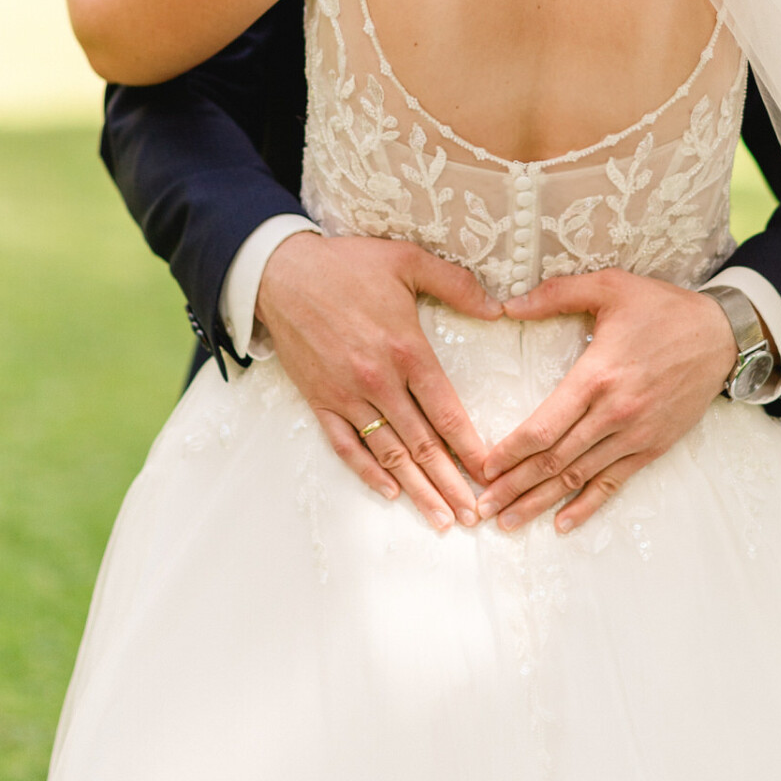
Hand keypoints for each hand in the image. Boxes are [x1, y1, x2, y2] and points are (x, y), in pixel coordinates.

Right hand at [256, 234, 501, 531]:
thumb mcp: (408, 261)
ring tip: (442, 519)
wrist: (282, 273)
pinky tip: (390, 493)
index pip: (447, 413)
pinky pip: (346, 447)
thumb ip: (457, 285)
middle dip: (452, 484)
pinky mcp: (320, 401)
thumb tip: (498, 308)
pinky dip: (368, 473)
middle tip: (475, 516)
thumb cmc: (348, 265)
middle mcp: (379, 381)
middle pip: (423, 444)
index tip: (491, 474)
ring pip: (389, 453)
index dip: (471, 448)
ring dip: (417, 490)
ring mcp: (347, 396)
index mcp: (407, 350)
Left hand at [476, 269, 736, 534]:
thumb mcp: (610, 286)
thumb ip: (556, 294)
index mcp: (597, 376)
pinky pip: (614, 483)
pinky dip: (587, 506)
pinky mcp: (653, 446)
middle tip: (482, 509)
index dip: (511, 451)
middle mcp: (614, 413)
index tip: (483, 468)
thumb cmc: (662, 308)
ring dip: (541, 502)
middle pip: (555, 460)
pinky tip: (563, 524)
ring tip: (509, 522)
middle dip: (514, 487)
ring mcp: (635, 435)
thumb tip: (506, 304)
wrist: (721, 334)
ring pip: (579, 477)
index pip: (544, 426)